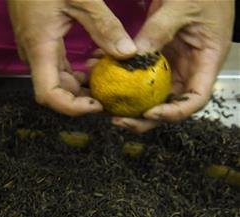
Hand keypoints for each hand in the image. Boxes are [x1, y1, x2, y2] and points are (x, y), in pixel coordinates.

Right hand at [8, 0, 137, 115]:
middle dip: (82, 99)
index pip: (49, 94)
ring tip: (109, 81)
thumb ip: (104, 26)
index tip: (98, 104)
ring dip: (80, 85)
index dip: (72, 107)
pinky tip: (96, 63)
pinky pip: (56, 64)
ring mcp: (34, 47)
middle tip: (113, 96)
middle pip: (54, 90)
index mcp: (40, 47)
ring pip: (56, 78)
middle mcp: (33, 53)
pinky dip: (75, 70)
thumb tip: (128, 54)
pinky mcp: (39, 39)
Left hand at [113, 0, 234, 132]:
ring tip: (100, 100)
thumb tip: (134, 55)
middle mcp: (190, 67)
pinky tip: (96, 68)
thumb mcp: (180, 7)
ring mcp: (172, 62)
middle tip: (116, 118)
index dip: (173, 112)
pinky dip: (118, 72)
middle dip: (142, 116)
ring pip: (148, 91)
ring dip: (124, 98)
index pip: (194, 99)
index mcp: (207, 61)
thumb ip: (159, 31)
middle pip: (168, 103)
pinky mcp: (156, 54)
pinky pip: (136, 70)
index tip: (148, 113)